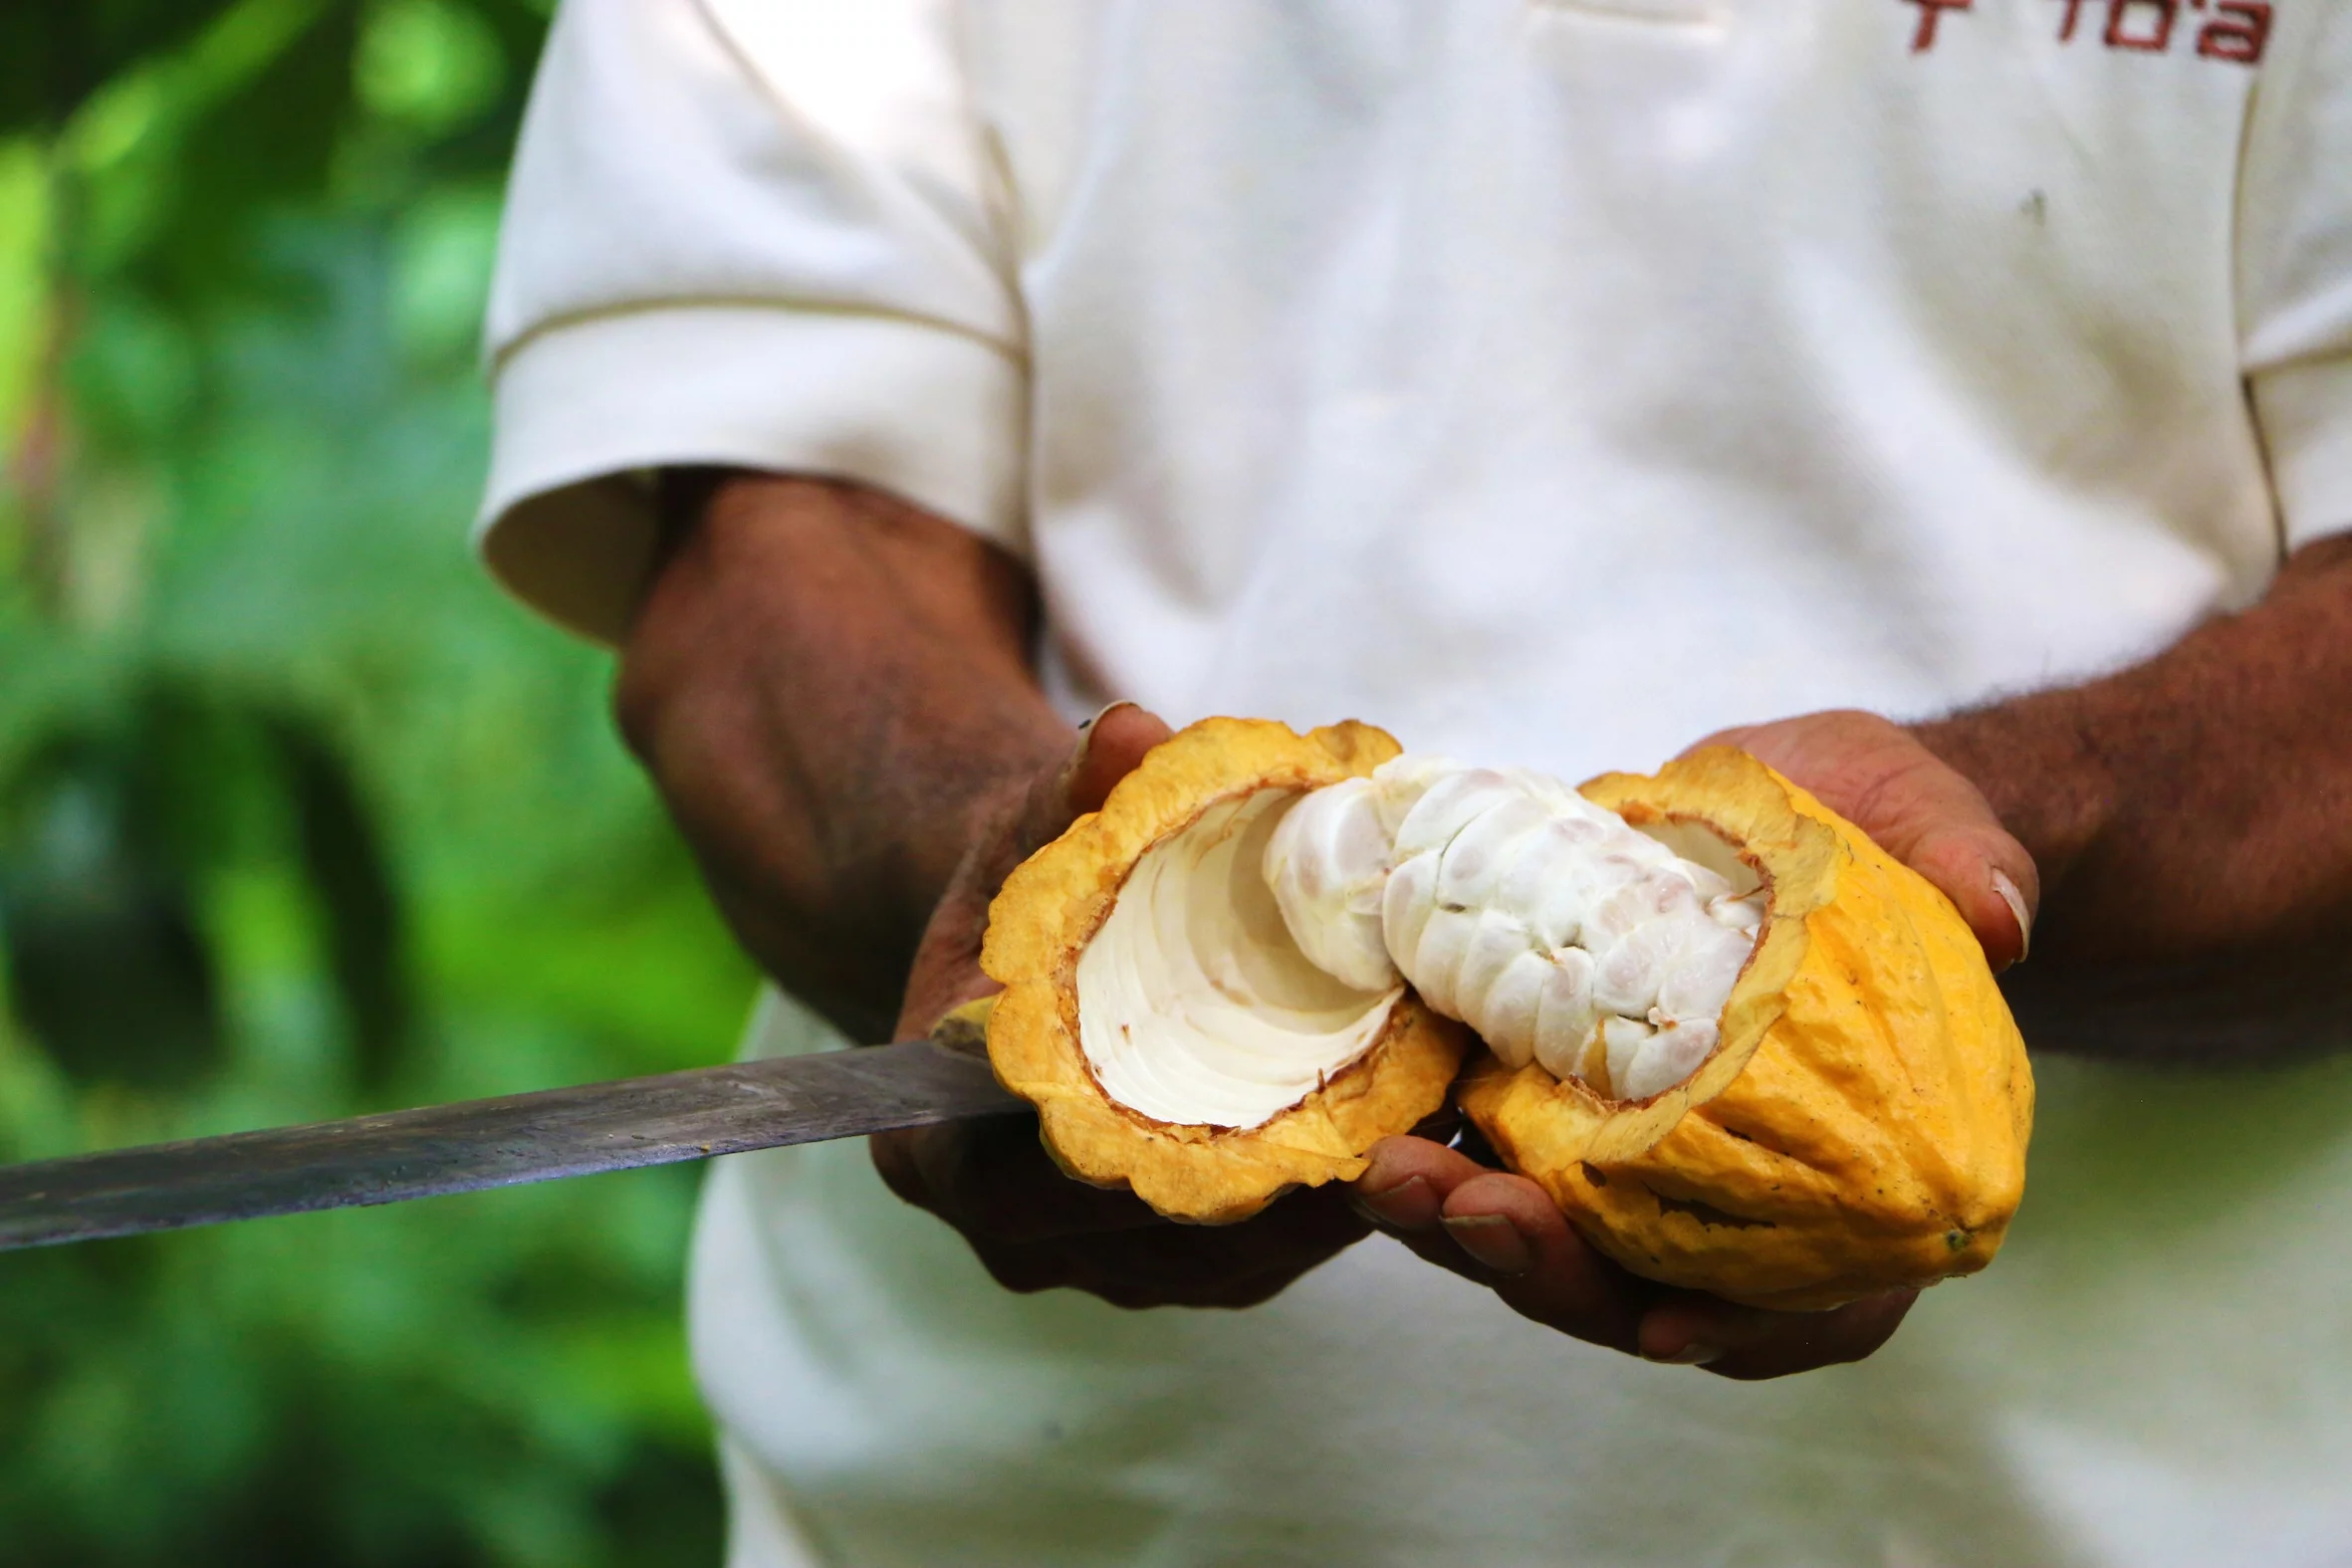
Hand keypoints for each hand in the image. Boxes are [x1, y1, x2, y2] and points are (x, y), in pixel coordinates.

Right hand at [872, 703, 1376, 1308]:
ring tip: (1437, 1112)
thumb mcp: (1030, 822)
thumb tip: (1128, 733)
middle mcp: (1015, 1232)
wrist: (1013, 936)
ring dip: (1335, 1195)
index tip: (1298, 1102)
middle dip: (1292, 1172)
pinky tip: (1417, 1131)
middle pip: (1169, 1232)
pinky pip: (1264, 1256)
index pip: (1058, 1180)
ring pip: (1235, 1260)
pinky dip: (1335, 1199)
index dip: (1178, 1149)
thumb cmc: (1017, 878)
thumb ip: (1075, 790)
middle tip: (1411, 1103)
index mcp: (936, 1148)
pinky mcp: (1168, 1267)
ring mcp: (1095, 1264)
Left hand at [1350, 708, 2033, 1376]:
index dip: (1739, 1328)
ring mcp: (1631, 1163)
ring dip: (1458, 1227)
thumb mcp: (1930, 819)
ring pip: (1546, 1244)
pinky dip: (1431, 1161)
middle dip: (1549, 1271)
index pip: (1809, 1303)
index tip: (1663, 1323)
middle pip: (1643, 1292)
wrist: (1779, 803)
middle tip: (1473, 1212)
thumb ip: (1970, 858)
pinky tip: (1372, 1132)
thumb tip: (1995, 916)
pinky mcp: (1549, 1103)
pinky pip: (1484, 1162)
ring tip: (1388, 1176)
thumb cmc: (1874, 827)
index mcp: (1851, 1180)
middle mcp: (1735, 1200)